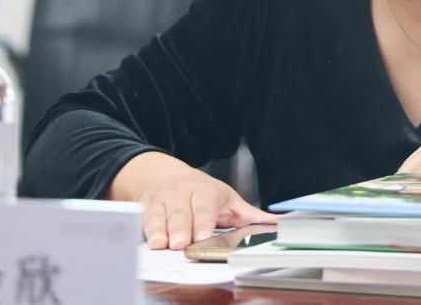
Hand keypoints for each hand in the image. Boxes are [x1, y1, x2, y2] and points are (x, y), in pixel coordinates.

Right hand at [108, 151, 276, 249]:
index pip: (205, 206)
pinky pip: (144, 218)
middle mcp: (183, 193)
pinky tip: (148, 241)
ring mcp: (163, 199)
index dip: (203, 221)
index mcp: (206, 191)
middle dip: (181, 227)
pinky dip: (145, 229)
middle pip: (182, 212)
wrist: (167, 176)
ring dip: (160, 229)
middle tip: (182, 243)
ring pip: (160, 214)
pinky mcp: (146, 207)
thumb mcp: (228, 200)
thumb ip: (249, 215)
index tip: (203, 234)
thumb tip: (276, 223)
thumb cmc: (202, 193)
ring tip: (162, 244)